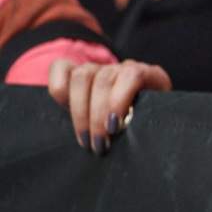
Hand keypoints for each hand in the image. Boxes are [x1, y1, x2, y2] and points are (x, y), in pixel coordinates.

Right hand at [46, 59, 170, 153]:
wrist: (141, 113)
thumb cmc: (146, 121)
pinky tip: (64, 109)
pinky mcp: (74, 70)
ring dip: (79, 110)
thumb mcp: (153, 121)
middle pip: (103, 80)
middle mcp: (121, 68)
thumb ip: (147, 121)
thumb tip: (137, 136)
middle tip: (98, 144)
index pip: (131, 75)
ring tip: (84, 138)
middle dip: (96, 116)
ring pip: (81, 76)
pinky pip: (60, 68)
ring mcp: (97, 67)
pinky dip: (58, 88)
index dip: (119, 100)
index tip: (113, 127)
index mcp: (148, 75)